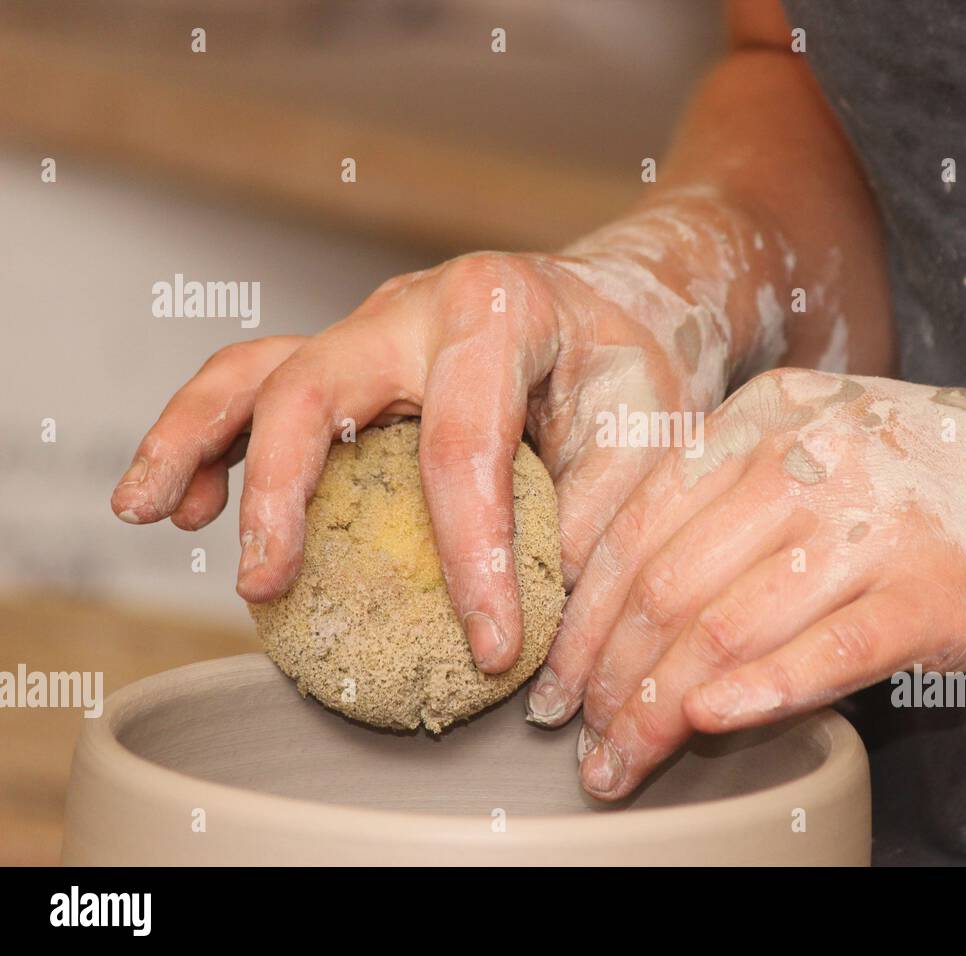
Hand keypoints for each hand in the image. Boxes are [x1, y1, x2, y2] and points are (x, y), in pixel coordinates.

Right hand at [111, 191, 789, 671]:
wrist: (624, 295)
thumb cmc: (633, 363)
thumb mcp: (647, 431)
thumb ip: (599, 525)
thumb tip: (550, 651)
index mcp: (498, 310)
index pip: (465, 446)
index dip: (472, 558)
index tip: (489, 648)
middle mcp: (417, 306)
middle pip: (315, 385)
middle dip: (281, 491)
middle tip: (265, 585)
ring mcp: (371, 327)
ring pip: (257, 369)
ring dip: (191, 441)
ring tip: (149, 513)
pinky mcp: (350, 359)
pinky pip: (261, 389)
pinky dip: (216, 443)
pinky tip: (189, 506)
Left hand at [540, 368, 965, 798]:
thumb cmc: (923, 475)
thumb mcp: (814, 441)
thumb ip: (723, 494)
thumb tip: (619, 599)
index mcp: (764, 416)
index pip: (636, 520)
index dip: (581, 610)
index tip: (556, 673)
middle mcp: (811, 459)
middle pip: (667, 582)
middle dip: (607, 674)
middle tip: (578, 733)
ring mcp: (876, 524)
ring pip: (728, 627)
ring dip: (658, 708)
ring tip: (623, 759)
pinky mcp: (933, 594)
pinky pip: (826, 651)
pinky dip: (758, 694)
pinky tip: (706, 724)